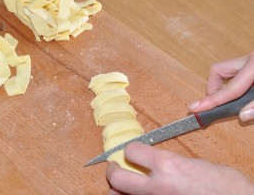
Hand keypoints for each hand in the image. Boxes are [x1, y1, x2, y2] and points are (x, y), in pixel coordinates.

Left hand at [106, 142, 253, 194]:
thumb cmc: (226, 186)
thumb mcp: (197, 165)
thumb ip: (173, 163)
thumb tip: (159, 165)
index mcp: (168, 165)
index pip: (132, 151)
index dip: (131, 150)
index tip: (132, 152)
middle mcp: (157, 185)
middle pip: (117, 177)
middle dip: (113, 171)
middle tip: (114, 168)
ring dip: (117, 191)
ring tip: (121, 187)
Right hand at [188, 52, 253, 121]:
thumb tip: (242, 116)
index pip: (228, 88)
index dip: (211, 101)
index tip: (194, 108)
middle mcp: (248, 59)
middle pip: (216, 71)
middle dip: (214, 89)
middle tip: (220, 104)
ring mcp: (249, 59)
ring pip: (223, 70)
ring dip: (223, 85)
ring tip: (233, 99)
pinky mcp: (251, 62)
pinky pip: (235, 71)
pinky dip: (234, 82)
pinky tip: (243, 91)